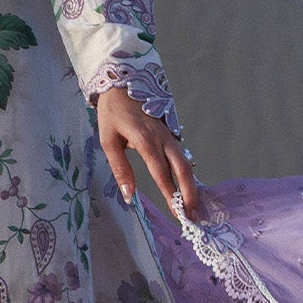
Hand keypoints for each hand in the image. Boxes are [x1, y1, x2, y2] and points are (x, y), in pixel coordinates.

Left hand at [95, 85, 200, 220]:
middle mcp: (162, 139)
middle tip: (193, 216)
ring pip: (186, 163)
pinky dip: (188, 175)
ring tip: (194, 208)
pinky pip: (183, 156)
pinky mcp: (170, 134)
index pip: (162, 173)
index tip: (177, 213)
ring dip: (192, 187)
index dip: (170, 194)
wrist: (122, 85)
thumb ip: (120, 168)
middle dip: (189, 194)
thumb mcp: (108, 140)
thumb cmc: (112, 113)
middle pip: (182, 169)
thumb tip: (129, 195)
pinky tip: (189, 189)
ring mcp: (169, 135)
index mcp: (145, 140)